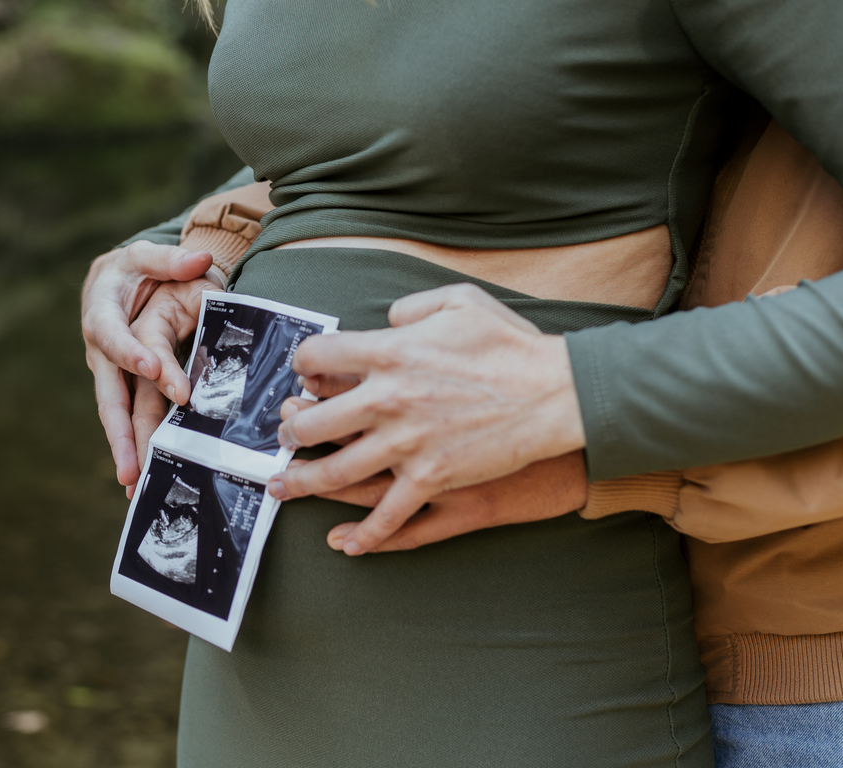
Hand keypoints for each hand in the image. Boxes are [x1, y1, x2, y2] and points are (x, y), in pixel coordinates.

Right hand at [81, 241, 211, 485]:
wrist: (112, 284)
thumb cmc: (133, 270)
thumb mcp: (147, 257)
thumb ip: (171, 259)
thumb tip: (200, 259)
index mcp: (102, 315)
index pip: (113, 336)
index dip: (130, 352)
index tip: (152, 368)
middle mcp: (101, 351)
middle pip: (108, 394)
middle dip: (119, 431)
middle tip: (130, 464)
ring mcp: (109, 374)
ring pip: (116, 415)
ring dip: (124, 450)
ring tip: (134, 483)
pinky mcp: (122, 387)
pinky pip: (127, 419)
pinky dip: (133, 447)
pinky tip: (142, 476)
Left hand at [267, 283, 585, 554]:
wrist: (558, 393)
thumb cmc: (511, 345)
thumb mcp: (459, 301)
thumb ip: (411, 307)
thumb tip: (386, 320)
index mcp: (389, 352)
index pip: (317, 357)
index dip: (303, 366)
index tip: (305, 376)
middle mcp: (388, 399)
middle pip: (313, 421)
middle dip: (291, 430)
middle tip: (285, 436)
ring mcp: (407, 444)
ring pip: (336, 471)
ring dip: (304, 481)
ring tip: (284, 485)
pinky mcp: (433, 479)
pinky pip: (389, 515)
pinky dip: (364, 533)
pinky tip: (345, 541)